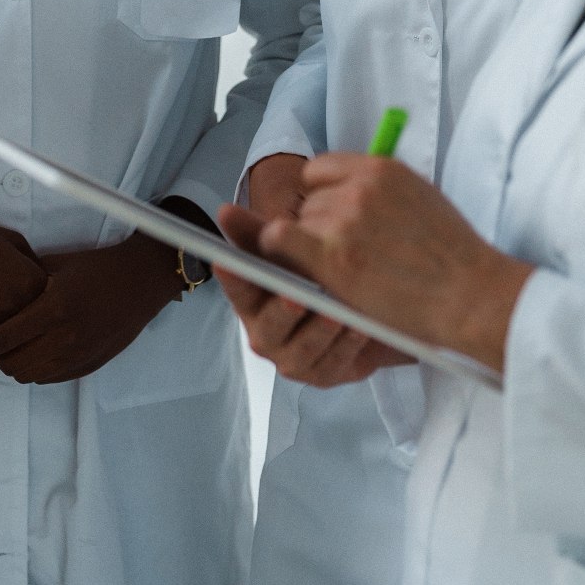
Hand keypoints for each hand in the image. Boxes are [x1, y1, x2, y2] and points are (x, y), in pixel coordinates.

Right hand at [0, 203, 47, 336]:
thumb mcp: (14, 241)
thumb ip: (33, 264)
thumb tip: (46, 283)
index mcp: (32, 280)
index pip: (54, 304)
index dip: (49, 304)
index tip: (45, 303)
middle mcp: (19, 303)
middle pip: (39, 328)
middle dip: (37, 328)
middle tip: (31, 326)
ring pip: (18, 344)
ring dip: (17, 342)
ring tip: (14, 337)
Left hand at [0, 236, 183, 383]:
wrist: (142, 280)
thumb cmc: (99, 266)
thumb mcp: (59, 265)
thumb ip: (26, 279)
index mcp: (55, 309)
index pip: (3, 338)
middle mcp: (67, 337)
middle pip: (13, 364)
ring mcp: (81, 354)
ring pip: (31, 376)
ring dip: (15, 366)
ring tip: (9, 351)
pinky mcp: (92, 363)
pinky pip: (52, 378)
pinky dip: (36, 370)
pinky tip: (34, 354)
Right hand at [217, 201, 410, 387]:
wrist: (359, 315)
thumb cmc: (314, 281)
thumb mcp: (289, 255)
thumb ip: (258, 234)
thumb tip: (224, 210)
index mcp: (252, 303)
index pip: (237, 290)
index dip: (231, 278)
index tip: (226, 263)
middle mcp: (266, 334)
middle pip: (269, 326)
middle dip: (281, 312)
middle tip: (295, 297)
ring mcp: (293, 359)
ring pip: (303, 349)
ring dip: (319, 331)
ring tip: (336, 313)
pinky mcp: (323, 374)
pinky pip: (334, 363)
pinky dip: (347, 345)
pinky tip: (359, 328)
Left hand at [230, 154, 533, 374]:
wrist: (470, 294)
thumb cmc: (454, 255)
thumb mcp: (420, 196)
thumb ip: (379, 190)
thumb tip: (344, 193)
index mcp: (381, 168)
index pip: (320, 169)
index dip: (321, 196)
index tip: (329, 218)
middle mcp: (358, 187)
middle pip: (308, 200)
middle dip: (317, 225)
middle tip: (343, 254)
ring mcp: (343, 220)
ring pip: (298, 224)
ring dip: (309, 248)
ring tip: (342, 270)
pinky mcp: (332, 256)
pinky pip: (279, 239)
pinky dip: (278, 250)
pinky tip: (292, 264)